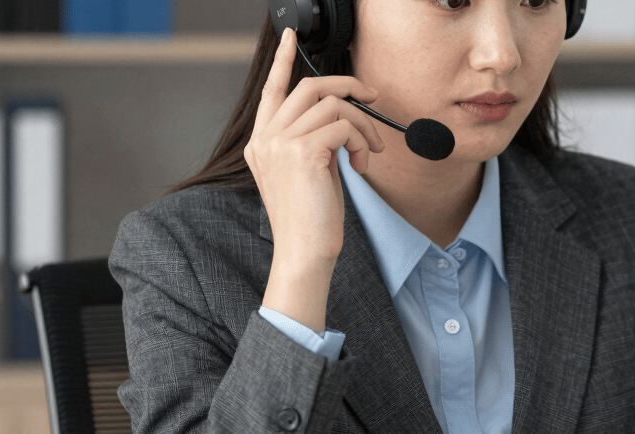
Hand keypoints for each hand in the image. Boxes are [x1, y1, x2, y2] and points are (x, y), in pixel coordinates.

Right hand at [245, 27, 385, 263]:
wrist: (304, 253)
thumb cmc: (311, 220)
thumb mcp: (308, 173)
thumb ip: (313, 142)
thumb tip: (342, 119)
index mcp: (261, 143)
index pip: (271, 90)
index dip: (284, 61)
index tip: (293, 38)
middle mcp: (265, 139)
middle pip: (310, 87)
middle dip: (348, 86)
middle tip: (373, 98)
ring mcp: (280, 143)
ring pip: (332, 104)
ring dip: (363, 124)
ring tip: (370, 151)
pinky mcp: (303, 152)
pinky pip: (344, 125)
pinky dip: (362, 140)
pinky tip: (362, 164)